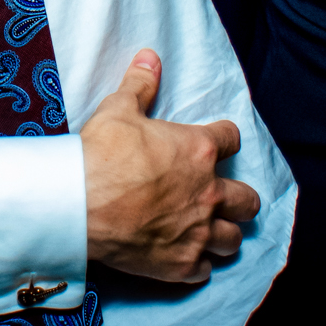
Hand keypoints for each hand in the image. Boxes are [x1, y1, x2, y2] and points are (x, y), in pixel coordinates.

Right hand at [81, 50, 259, 283]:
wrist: (78, 204)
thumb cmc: (100, 154)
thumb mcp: (118, 110)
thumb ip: (140, 84)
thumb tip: (150, 56)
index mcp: (199, 151)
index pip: (232, 140)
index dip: (224, 139)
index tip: (215, 143)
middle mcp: (208, 192)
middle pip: (247, 198)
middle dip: (238, 196)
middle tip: (220, 194)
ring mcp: (197, 231)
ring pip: (233, 238)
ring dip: (224, 231)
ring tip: (209, 228)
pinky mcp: (181, 264)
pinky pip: (206, 269)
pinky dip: (198, 262)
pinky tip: (185, 254)